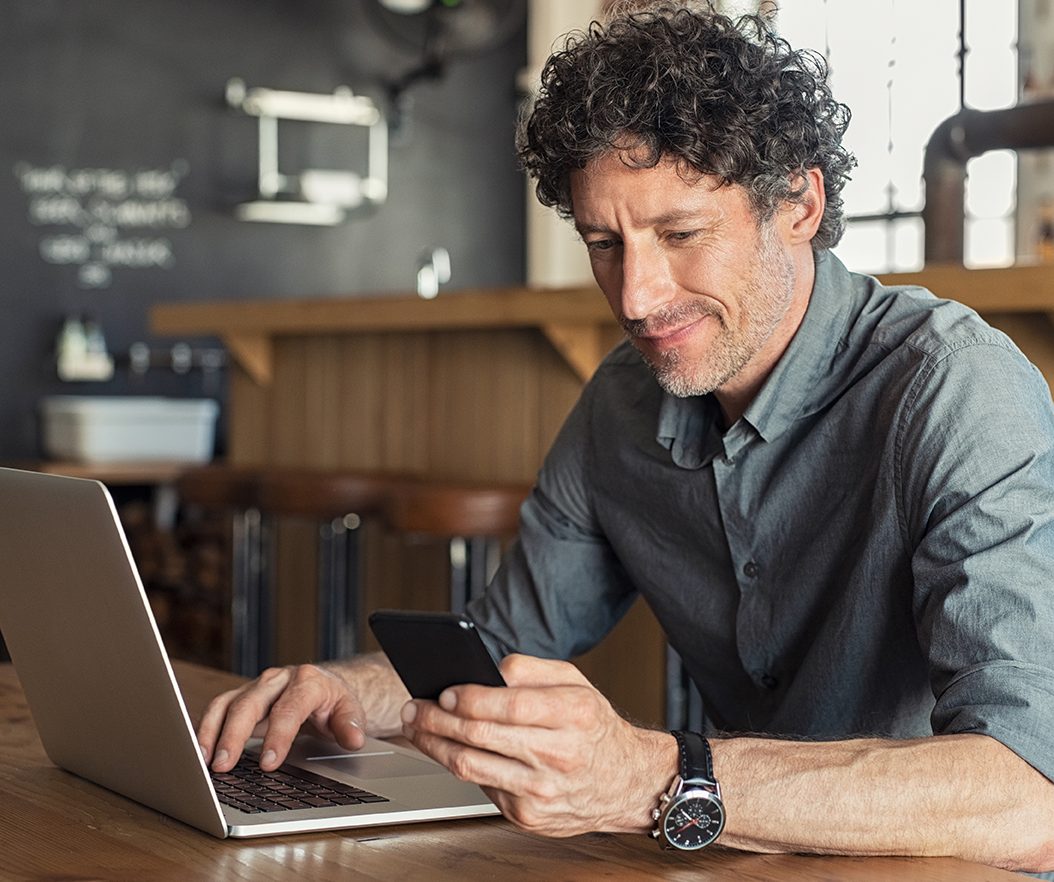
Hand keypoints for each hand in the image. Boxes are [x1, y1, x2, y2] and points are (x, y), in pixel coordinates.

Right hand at [196, 664, 366, 772]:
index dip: (278, 736)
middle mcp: (278, 680)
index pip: (289, 708)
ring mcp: (257, 687)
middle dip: (235, 734)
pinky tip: (199, 752)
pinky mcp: (241, 697)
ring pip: (228, 703)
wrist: (324, 686)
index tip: (270, 763)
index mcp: (307, 681)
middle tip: (224, 765)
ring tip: (202, 761)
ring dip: (212, 731)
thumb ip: (351, 725)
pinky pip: (218, 709)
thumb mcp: (350, 711)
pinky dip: (205, 729)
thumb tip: (353, 739)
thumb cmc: (334, 702)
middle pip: (251, 703)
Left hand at [400, 654, 676, 836]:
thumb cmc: (594, 727)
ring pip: (471, 766)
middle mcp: (559, 755)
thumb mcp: (575, 682)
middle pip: (481, 736)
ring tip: (418, 727)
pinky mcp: (528, 816)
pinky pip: (480, 787)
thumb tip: (487, 669)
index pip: (509, 705)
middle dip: (437, 720)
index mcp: (573, 714)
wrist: (625, 782)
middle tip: (415, 707)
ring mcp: (542, 792)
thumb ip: (531, 669)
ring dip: (435, 744)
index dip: (469, 698)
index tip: (444, 691)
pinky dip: (458, 766)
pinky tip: (445, 750)